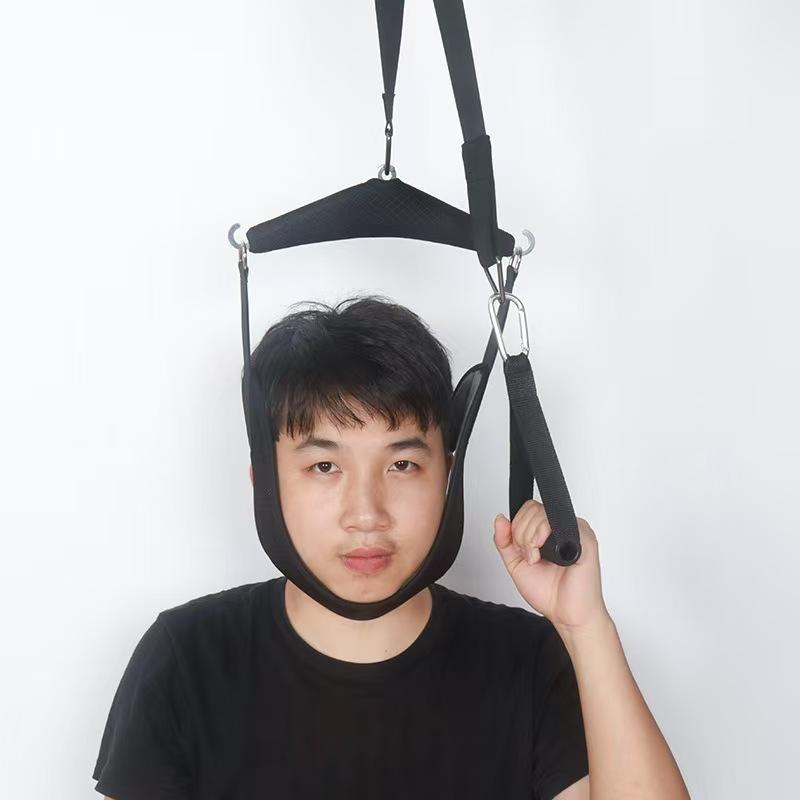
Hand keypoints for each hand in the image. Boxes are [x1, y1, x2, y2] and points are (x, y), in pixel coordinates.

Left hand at [493, 499, 609, 631]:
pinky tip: (544, 554)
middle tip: (529, 556)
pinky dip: (542, 536)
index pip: (528, 509)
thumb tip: (500, 519)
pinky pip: (558, 522)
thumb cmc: (550, 593)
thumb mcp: (516, 564)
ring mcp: (575, 531)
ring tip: (536, 558)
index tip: (520, 549)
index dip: (517, 526)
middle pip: (532, 508)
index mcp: (549, 532)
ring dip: (529, 538)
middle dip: (521, 535)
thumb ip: (504, 541)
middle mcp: (563, 528)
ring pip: (541, 513)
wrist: (568, 615)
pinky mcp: (585, 538)